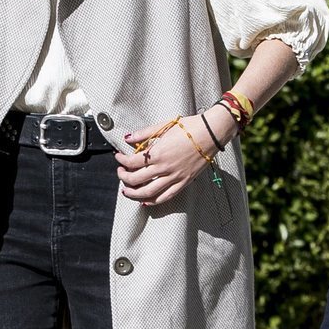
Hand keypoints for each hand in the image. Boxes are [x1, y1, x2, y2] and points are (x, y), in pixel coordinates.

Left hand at [117, 110, 236, 206]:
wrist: (210, 133)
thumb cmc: (189, 127)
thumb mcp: (164, 126)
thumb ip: (144, 134)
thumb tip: (128, 138)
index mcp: (158, 153)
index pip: (132, 162)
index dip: (121, 161)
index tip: (118, 158)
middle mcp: (164, 167)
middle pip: (136, 180)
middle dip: (123, 178)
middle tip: (120, 173)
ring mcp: (174, 177)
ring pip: (148, 192)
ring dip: (134, 194)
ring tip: (126, 191)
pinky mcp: (184, 182)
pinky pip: (166, 196)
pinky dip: (153, 201)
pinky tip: (145, 201)